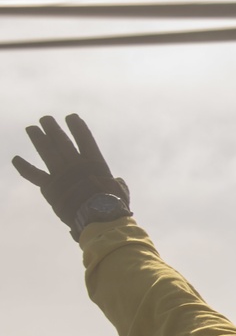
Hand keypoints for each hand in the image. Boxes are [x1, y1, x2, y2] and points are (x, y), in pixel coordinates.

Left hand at [12, 114, 129, 236]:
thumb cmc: (113, 206)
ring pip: (46, 151)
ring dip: (38, 138)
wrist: (98, 217)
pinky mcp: (50, 186)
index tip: (71, 117)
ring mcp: (61, 173)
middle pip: (61, 141)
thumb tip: (118, 182)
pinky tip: (15, 159)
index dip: (77, 127)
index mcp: (94, 163)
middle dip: (52, 128)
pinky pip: (34, 174)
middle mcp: (75, 163)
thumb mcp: (120, 191)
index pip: (84, 139)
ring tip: (31, 128)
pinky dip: (24, 167)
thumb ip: (117, 184)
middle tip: (45, 119)